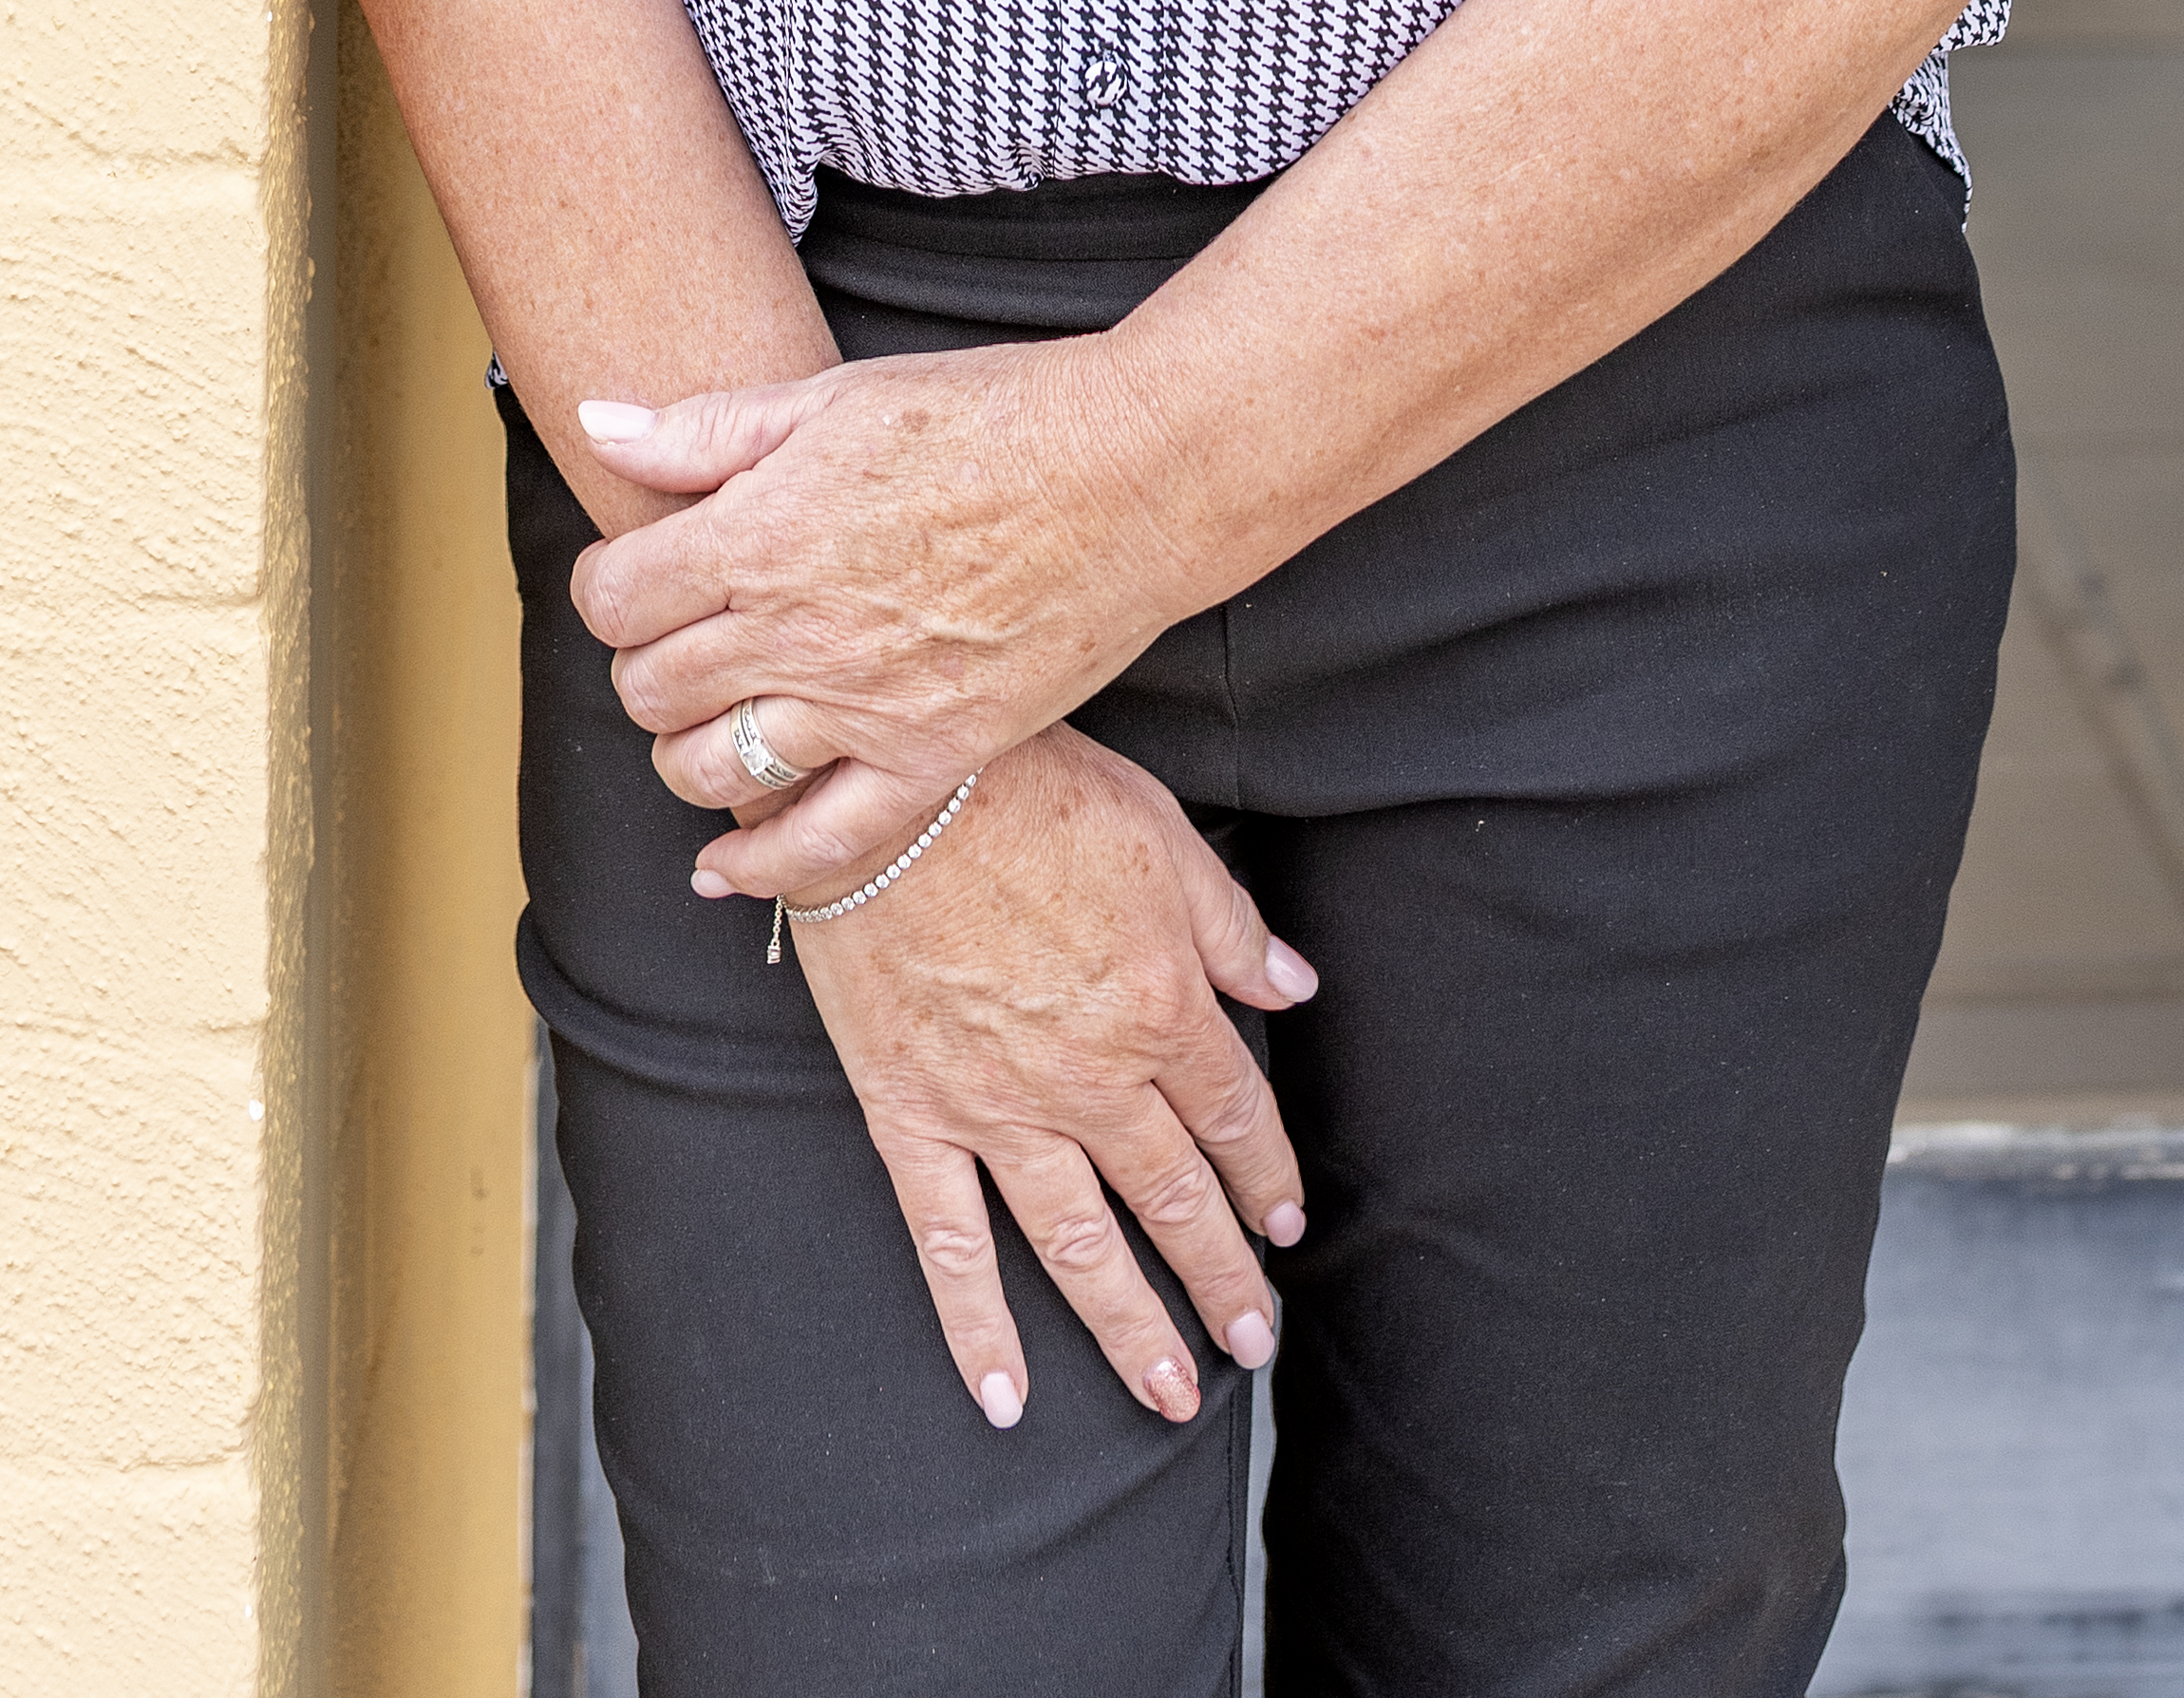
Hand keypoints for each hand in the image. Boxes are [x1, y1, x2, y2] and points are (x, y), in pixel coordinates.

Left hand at [574, 341, 1176, 901]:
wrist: (1131, 475)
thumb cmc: (990, 417)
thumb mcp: (832, 397)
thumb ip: (704, 429)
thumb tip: (598, 426)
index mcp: (759, 536)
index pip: (615, 597)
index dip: (608, 586)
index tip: (634, 575)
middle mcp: (796, 634)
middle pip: (650, 686)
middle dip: (643, 663)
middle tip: (679, 637)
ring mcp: (861, 708)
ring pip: (710, 769)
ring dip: (687, 749)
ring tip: (712, 716)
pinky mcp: (930, 759)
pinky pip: (819, 846)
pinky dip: (758, 868)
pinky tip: (725, 866)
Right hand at [786, 723, 1317, 1430]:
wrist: (889, 787)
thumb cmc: (1030, 790)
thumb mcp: (1160, 836)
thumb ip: (1230, 927)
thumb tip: (1294, 986)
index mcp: (1161, 1005)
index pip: (1232, 1115)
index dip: (1265, 1174)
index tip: (1285, 1221)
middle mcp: (1090, 1078)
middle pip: (1171, 1197)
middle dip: (1220, 1274)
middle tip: (1252, 1339)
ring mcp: (998, 1109)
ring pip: (1079, 1244)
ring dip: (1130, 1327)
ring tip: (1171, 1396)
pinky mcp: (913, 1117)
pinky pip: (949, 1242)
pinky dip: (978, 1327)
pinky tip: (1007, 1397)